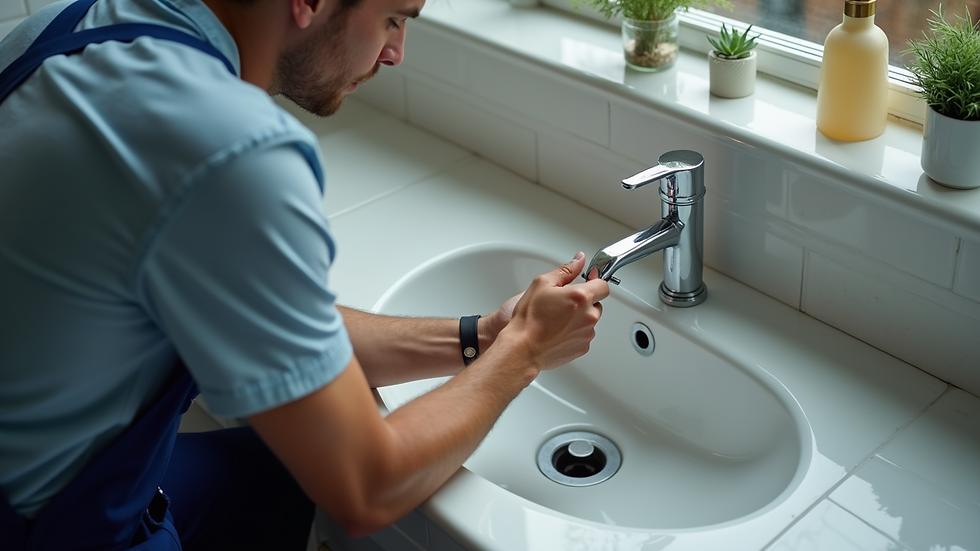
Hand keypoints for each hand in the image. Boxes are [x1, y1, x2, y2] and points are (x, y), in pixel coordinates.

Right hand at [496, 252, 608, 371]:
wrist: (522, 348)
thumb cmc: (529, 319)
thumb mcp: (542, 284)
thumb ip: (566, 270)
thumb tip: (579, 260)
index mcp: (581, 297)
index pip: (603, 285)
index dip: (595, 281)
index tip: (588, 281)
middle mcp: (588, 316)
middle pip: (596, 303)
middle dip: (584, 301)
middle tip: (563, 303)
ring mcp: (586, 333)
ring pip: (589, 320)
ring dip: (579, 317)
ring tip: (557, 319)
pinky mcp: (582, 347)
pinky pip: (583, 335)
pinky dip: (574, 332)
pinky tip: (558, 331)